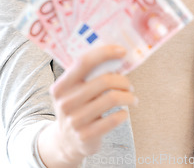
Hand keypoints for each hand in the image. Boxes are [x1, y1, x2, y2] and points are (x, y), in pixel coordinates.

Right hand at [38, 45, 137, 167]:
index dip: (105, 53)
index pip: (84, 62)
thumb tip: (116, 57)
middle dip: (122, 80)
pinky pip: (113, 119)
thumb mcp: (72, 91)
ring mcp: (75, 120)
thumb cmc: (76, 107)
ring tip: (131, 98)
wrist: (65, 142)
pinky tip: (124, 113)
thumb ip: (87, 75)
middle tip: (129, 85)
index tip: (122, 51)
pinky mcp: (86, 136)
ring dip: (128, 96)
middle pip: (104, 81)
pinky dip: (123, 114)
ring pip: (112, 99)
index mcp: (61, 86)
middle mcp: (66, 102)